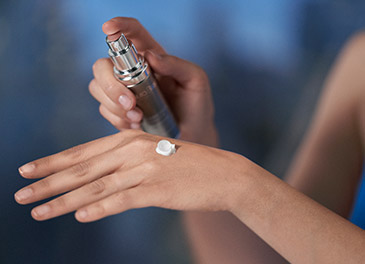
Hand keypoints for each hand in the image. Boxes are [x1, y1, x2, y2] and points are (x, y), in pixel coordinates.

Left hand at [14, 130, 245, 221]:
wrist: (223, 173)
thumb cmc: (187, 165)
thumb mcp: (152, 155)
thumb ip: (124, 164)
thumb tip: (94, 183)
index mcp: (129, 139)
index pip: (83, 152)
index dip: (53, 162)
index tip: (28, 169)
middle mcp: (133, 150)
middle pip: (82, 168)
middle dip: (47, 182)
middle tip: (20, 194)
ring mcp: (145, 169)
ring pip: (95, 186)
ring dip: (63, 200)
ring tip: (38, 212)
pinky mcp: (157, 189)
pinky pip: (121, 200)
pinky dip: (98, 208)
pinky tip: (80, 215)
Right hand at [90, 17, 217, 144]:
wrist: (193, 135)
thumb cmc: (196, 105)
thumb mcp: (196, 80)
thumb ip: (177, 65)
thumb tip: (150, 56)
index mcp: (153, 58)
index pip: (132, 34)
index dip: (118, 26)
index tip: (109, 28)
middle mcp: (133, 71)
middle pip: (102, 65)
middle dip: (110, 84)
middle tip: (131, 102)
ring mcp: (124, 91)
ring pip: (98, 87)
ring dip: (115, 105)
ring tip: (139, 117)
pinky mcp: (119, 111)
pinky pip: (104, 110)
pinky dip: (118, 119)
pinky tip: (137, 124)